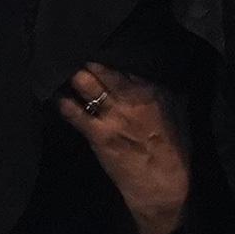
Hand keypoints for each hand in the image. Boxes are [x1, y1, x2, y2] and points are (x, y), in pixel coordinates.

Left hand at [56, 62, 187, 233]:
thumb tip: (158, 73)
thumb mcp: (178, 114)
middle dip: (85, 60)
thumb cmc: (173, 151)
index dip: (108, 54)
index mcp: (154, 90)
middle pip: (100, 66)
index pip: (125, 61)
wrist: (163, 186)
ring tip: (63, 73)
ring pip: (84, 82)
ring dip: (72, 76)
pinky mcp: (98, 134)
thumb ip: (166, 92)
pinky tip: (56, 98)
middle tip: (72, 55)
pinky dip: (61, 103)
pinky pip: (72, 111)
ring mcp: (113, 115)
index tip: (96, 47)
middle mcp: (133, 97)